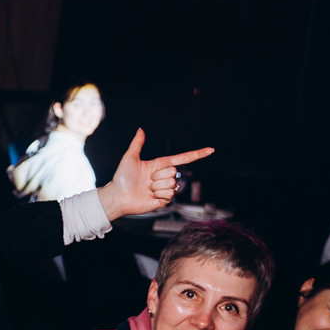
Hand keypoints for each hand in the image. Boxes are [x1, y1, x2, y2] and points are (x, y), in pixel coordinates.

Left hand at [97, 129, 214, 219]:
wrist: (118, 196)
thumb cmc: (121, 177)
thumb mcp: (130, 158)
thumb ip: (137, 144)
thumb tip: (141, 129)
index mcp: (160, 164)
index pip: (182, 158)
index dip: (197, 154)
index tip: (211, 150)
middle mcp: (164, 176)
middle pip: (174, 172)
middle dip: (159, 175)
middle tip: (146, 180)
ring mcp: (164, 188)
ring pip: (171, 184)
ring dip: (157, 186)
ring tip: (146, 189)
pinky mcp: (164, 200)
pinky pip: (170, 195)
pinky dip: (158, 195)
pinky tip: (150, 196)